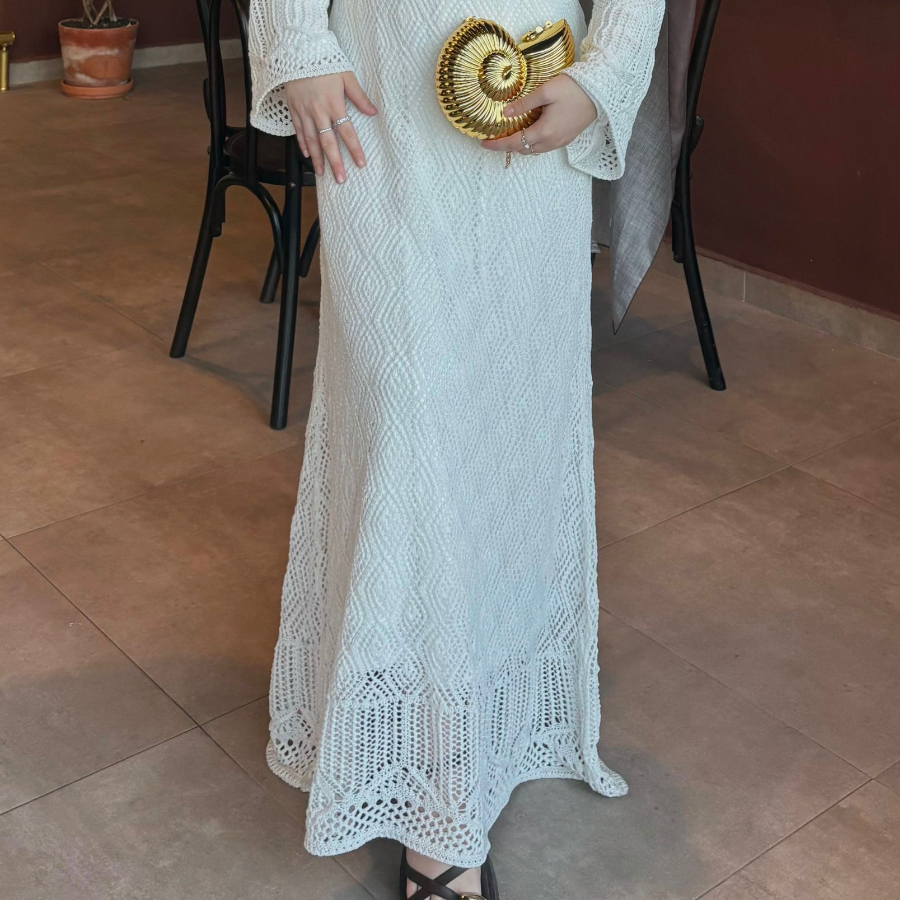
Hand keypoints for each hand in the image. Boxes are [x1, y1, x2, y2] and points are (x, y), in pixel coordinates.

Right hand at [284, 72, 377, 183]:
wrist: (298, 51)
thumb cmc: (325, 63)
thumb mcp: (346, 76)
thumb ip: (359, 97)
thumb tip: (373, 113)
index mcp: (334, 104)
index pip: (347, 132)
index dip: (354, 149)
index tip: (360, 164)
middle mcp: (318, 112)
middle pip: (327, 142)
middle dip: (334, 162)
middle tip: (340, 179)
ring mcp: (304, 111)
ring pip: (311, 140)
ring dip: (317, 159)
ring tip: (321, 174)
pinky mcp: (293, 109)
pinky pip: (298, 130)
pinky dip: (302, 144)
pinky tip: (307, 155)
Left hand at [479, 73, 596, 157]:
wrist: (600, 91)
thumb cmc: (573, 89)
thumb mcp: (545, 92)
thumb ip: (524, 104)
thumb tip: (505, 113)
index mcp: (544, 132)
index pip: (515, 143)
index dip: (498, 145)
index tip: (484, 144)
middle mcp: (551, 142)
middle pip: (524, 150)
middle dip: (508, 146)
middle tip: (496, 137)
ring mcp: (560, 142)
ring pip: (534, 150)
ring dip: (522, 144)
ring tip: (511, 133)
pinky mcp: (567, 138)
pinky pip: (545, 146)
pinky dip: (533, 142)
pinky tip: (530, 130)